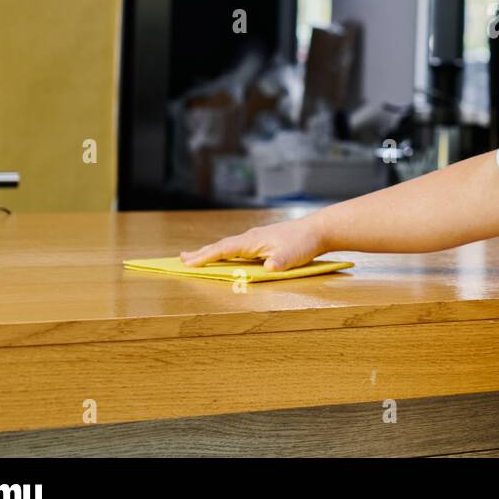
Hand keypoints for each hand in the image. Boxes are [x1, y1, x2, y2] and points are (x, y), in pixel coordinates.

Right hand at [179, 215, 327, 271]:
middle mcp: (251, 237)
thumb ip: (280, 262)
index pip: (223, 249)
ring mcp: (256, 238)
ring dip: (210, 251)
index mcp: (252, 240)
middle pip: (220, 246)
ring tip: (194, 257)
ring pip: (227, 246)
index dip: (205, 257)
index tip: (187, 263)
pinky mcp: (262, 241)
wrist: (318, 230)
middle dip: (200, 253)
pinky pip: (236, 247)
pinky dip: (224, 251)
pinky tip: (223, 255)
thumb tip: (269, 268)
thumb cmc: (305, 243)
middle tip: (180, 259)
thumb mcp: (293, 255)